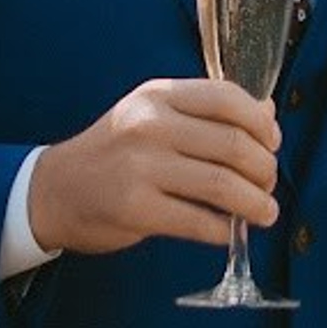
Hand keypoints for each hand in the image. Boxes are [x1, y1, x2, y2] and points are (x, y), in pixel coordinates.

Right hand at [25, 78, 281, 257]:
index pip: (228, 97)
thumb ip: (206, 113)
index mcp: (159, 95)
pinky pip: (200, 221)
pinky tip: (230, 232)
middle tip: (269, 185)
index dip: (262, 123)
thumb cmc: (114, 152)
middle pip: (234, 144)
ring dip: (256, 203)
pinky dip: (225, 231)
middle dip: (264, 169)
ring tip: (265, 213)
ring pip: (222, 184)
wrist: (54, 190)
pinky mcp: (136, 209)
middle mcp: (150, 125)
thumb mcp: (153, 116)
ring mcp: (141, 167)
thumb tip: (268, 117)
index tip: (272, 144)